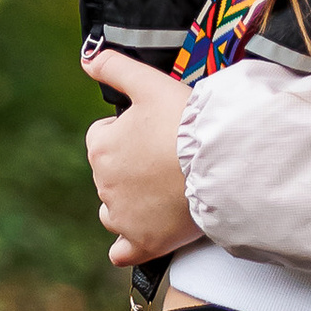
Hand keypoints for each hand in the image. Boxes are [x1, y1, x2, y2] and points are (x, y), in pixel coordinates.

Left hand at [82, 48, 200, 264]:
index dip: (129, 134)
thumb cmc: (188, 121)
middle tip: (169, 160)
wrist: (222, 161)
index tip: (155, 133)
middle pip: (111, 175)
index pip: (103, 138)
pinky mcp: (144, 242)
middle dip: (133, 168)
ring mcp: (123, 216)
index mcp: (100, 146)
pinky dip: (128, 246)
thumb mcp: (150, 82)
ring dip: (130, 204)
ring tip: (164, 193)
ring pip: (114, 212)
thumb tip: (87, 58)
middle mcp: (103, 184)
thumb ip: (115, 66)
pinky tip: (142, 237)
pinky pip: (122, 252)